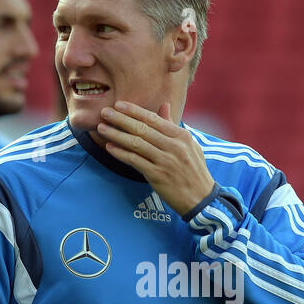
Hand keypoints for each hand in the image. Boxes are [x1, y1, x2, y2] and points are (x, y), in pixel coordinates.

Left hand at [97, 102, 214, 214]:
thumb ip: (173, 126)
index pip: (153, 119)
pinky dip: (121, 153)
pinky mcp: (158, 176)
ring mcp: (166, 161)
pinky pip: (135, 161)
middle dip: (121, 119)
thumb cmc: (194, 171)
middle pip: (142, 129)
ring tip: (102, 128)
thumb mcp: (189, 145)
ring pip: (136, 144)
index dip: (134, 111)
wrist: (201, 199)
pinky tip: (110, 147)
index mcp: (181, 136)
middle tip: (105, 112)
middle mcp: (174, 147)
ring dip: (116, 135)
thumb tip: (164, 105)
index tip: (119, 104)